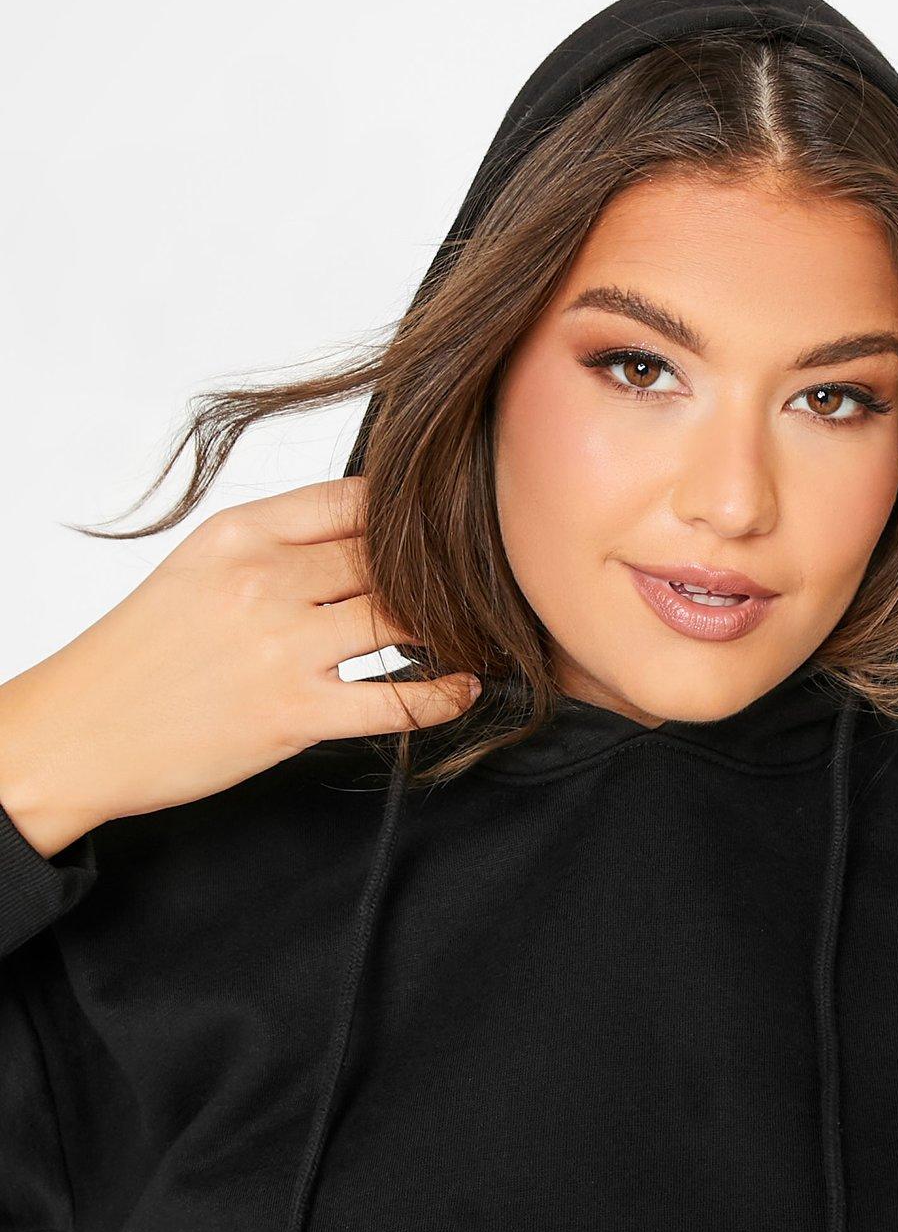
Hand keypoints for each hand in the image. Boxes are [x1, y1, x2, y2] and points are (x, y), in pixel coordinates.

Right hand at [0, 477, 480, 857]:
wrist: (78, 732)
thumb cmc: (140, 655)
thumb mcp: (196, 571)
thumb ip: (274, 548)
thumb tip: (359, 538)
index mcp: (239, 534)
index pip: (355, 500)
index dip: (414, 515)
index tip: (448, 530)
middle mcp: (264, 580)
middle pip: (389, 557)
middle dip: (443, 573)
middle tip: (485, 585)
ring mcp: (281, 648)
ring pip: (403, 618)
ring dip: (452, 628)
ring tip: (480, 633)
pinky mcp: (294, 714)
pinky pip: (397, 699)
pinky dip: (444, 694)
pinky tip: (462, 688)